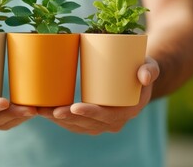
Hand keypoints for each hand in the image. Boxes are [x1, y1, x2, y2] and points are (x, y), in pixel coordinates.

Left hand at [37, 57, 158, 134]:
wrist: (137, 76)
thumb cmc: (141, 67)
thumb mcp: (150, 65)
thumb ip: (150, 69)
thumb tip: (145, 75)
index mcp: (128, 111)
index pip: (108, 116)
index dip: (91, 114)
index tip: (74, 106)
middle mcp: (115, 121)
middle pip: (89, 124)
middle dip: (68, 118)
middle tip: (51, 110)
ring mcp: (102, 122)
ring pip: (78, 126)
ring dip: (60, 121)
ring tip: (42, 111)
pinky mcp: (92, 118)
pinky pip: (75, 124)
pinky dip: (60, 120)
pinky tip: (45, 113)